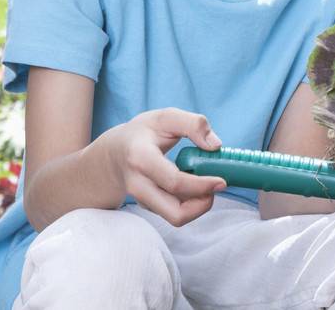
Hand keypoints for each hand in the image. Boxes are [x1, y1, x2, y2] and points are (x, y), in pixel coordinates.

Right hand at [96, 108, 226, 225]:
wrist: (112, 154)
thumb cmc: (142, 133)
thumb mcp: (165, 117)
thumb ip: (193, 124)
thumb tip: (216, 146)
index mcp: (141, 158)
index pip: (174, 182)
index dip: (202, 185)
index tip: (221, 180)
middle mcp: (138, 184)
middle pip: (175, 213)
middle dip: (202, 205)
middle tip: (216, 187)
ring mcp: (141, 199)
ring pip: (175, 217)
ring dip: (197, 206)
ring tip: (205, 184)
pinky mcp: (147, 207)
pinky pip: (172, 212)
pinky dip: (188, 204)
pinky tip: (192, 185)